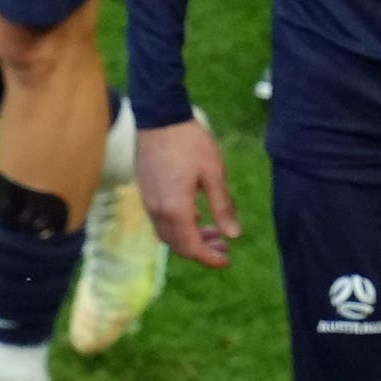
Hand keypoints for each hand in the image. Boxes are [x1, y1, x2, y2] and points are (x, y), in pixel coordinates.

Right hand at [136, 114, 240, 269]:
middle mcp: (159, 212)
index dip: (209, 258)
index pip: (192, 247)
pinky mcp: (147, 195)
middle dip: (201, 251)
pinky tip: (195, 216)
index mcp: (176, 210)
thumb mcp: (214, 173)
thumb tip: (233, 235)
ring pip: (169, 235)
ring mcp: (150, 204)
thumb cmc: (189, 143)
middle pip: (178, 246)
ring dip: (190, 239)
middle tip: (224, 247)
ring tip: (213, 232)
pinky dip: (180, 227)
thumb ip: (222, 206)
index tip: (226, 260)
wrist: (159, 120)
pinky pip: (162, 222)